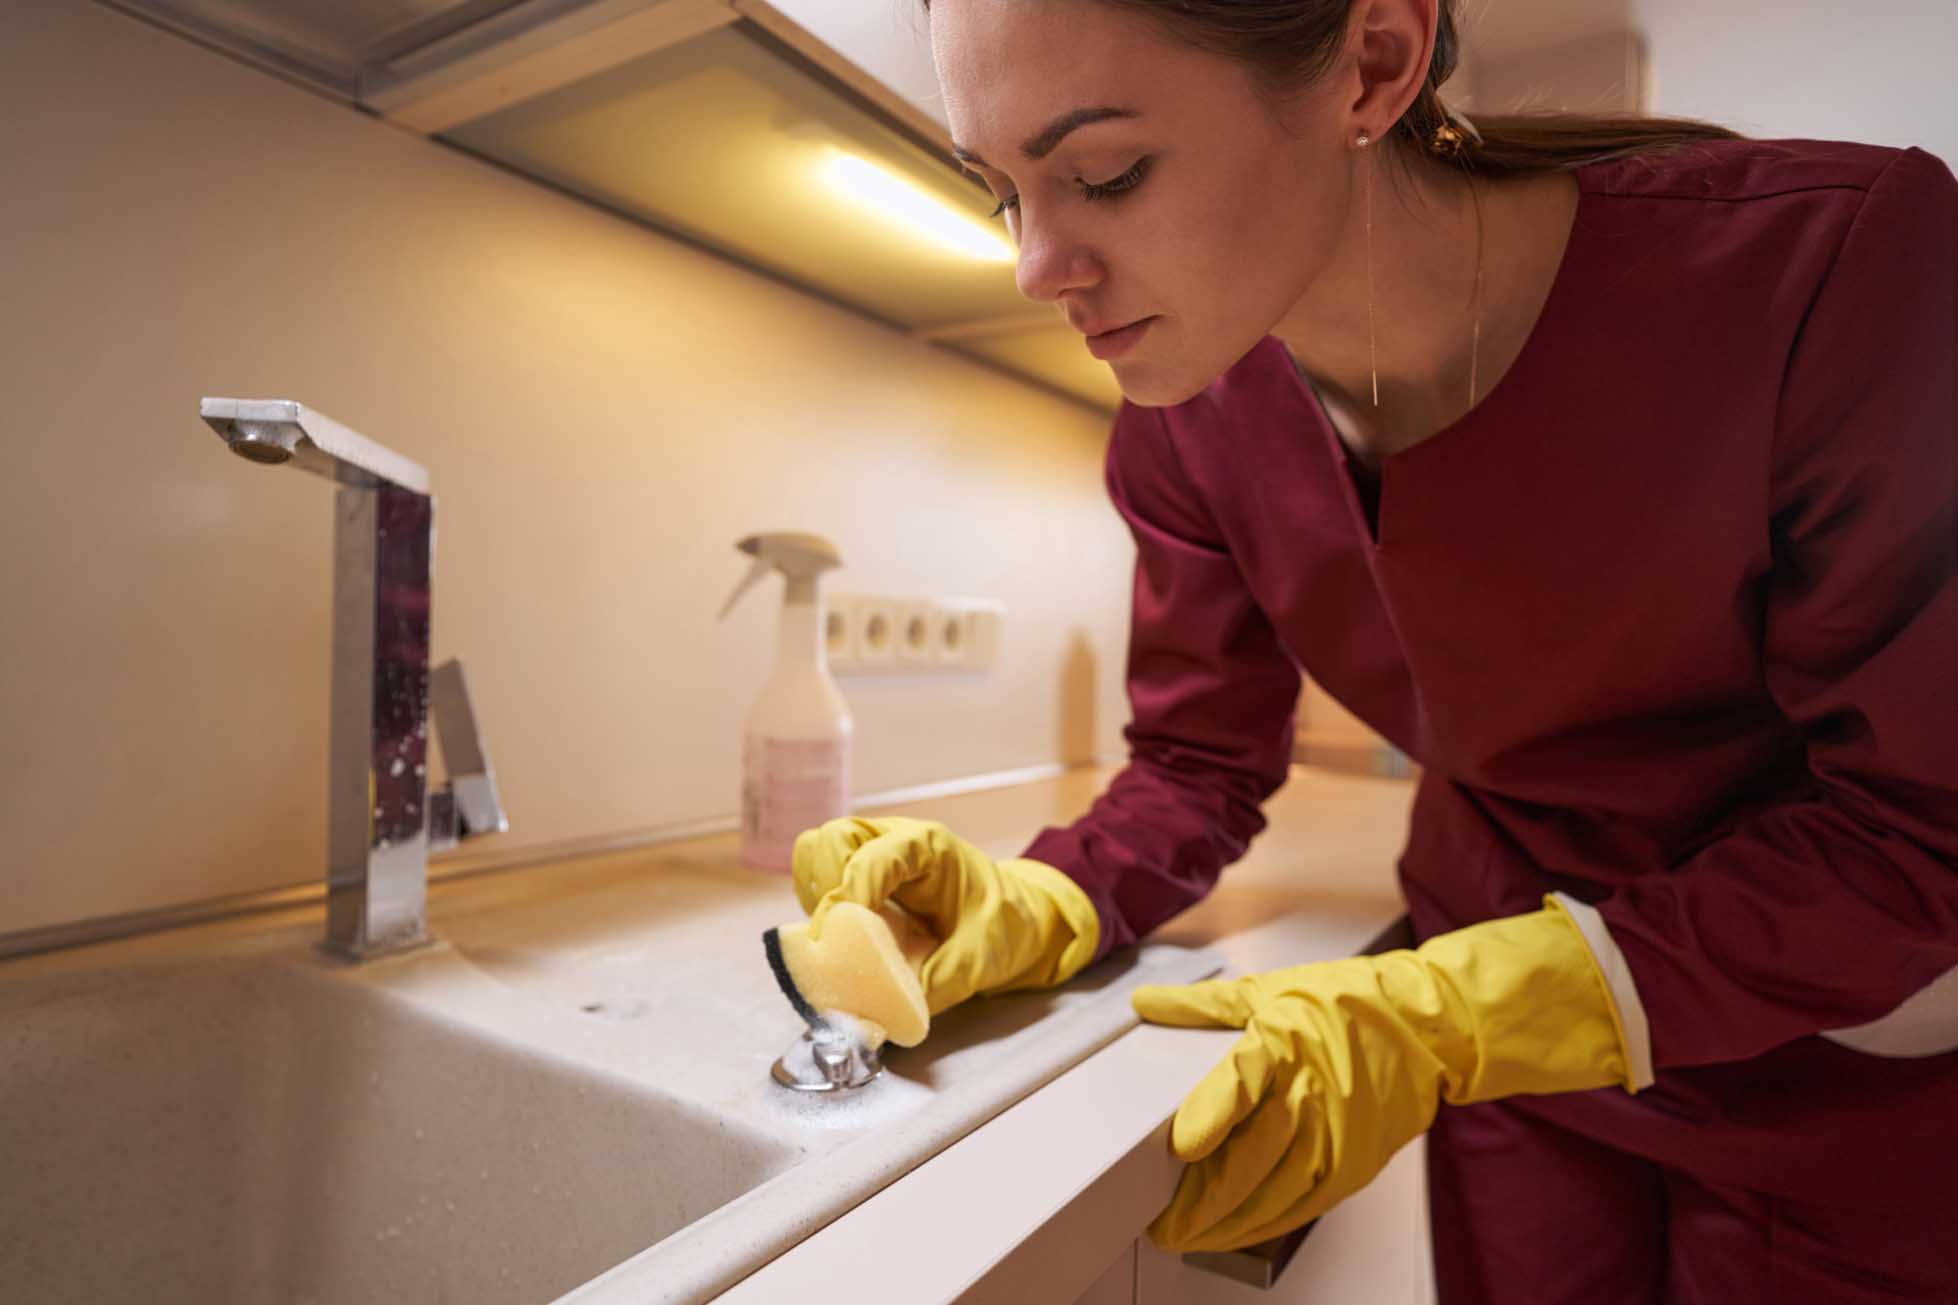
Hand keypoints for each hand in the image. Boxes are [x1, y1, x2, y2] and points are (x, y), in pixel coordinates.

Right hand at [793, 816, 1100, 1016]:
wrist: (1018, 918)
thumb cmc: (1003, 927)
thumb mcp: (977, 962)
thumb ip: (932, 985)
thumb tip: (882, 1012)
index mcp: (929, 848)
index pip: (871, 859)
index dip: (848, 897)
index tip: (835, 938)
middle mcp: (896, 838)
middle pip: (831, 839)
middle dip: (825, 886)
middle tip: (838, 934)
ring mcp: (877, 850)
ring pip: (817, 850)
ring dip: (816, 891)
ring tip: (838, 932)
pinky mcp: (866, 871)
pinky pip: (822, 872)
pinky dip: (820, 898)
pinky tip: (844, 930)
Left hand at [1131, 900, 1638, 1251]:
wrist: (1424, 1026)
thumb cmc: (1348, 1002)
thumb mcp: (1268, 989)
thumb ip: (1201, 1005)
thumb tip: (1147, 1002)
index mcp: (1284, 1040)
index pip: (1241, 1081)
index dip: (1210, 1116)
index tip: (1181, 1144)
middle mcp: (1311, 1092)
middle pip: (1252, 1154)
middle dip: (1202, 1198)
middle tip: (1163, 1220)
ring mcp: (1335, 1134)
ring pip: (1275, 1192)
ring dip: (1227, 1222)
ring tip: (1188, 1235)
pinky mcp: (1353, 1163)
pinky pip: (1303, 1204)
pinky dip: (1265, 1224)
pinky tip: (1235, 1231)